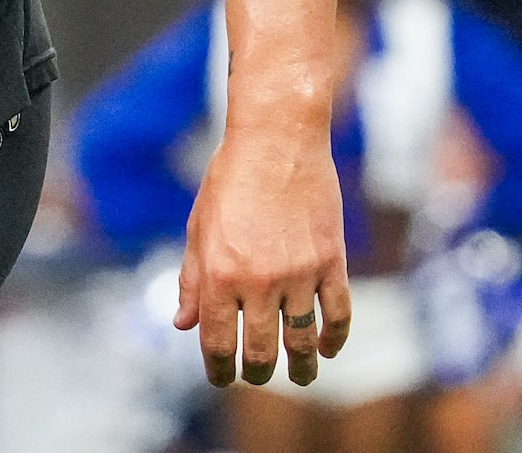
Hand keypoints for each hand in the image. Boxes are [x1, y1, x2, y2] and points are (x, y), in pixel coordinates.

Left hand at [177, 117, 350, 387]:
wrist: (277, 142)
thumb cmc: (229, 181)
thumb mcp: (199, 228)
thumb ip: (192, 280)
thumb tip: (183, 324)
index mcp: (220, 272)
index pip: (218, 340)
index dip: (219, 369)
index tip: (221, 379)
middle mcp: (260, 280)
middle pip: (262, 349)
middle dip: (258, 371)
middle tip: (257, 377)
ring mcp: (300, 273)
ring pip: (302, 340)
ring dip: (300, 367)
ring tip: (298, 377)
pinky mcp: (331, 262)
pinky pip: (338, 314)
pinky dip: (333, 338)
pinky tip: (325, 349)